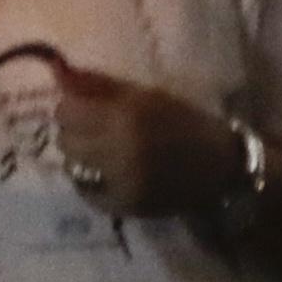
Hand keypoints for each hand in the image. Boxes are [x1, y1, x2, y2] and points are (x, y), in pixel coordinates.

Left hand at [47, 66, 252, 226]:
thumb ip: (102, 86)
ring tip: (105, 152)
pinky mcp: (123, 206)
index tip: (84, 107)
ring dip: (83, 157)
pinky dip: (93, 181)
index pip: (67, 111)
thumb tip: (60, 74)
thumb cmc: (185, 122)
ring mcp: (120, 182)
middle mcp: (119, 150)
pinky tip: (112, 173)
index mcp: (127, 116)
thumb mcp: (147, 95)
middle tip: (95, 130)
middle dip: (76, 132)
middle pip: (65, 140)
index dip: (72, 107)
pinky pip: (87, 191)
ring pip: (72, 167)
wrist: (221, 166)